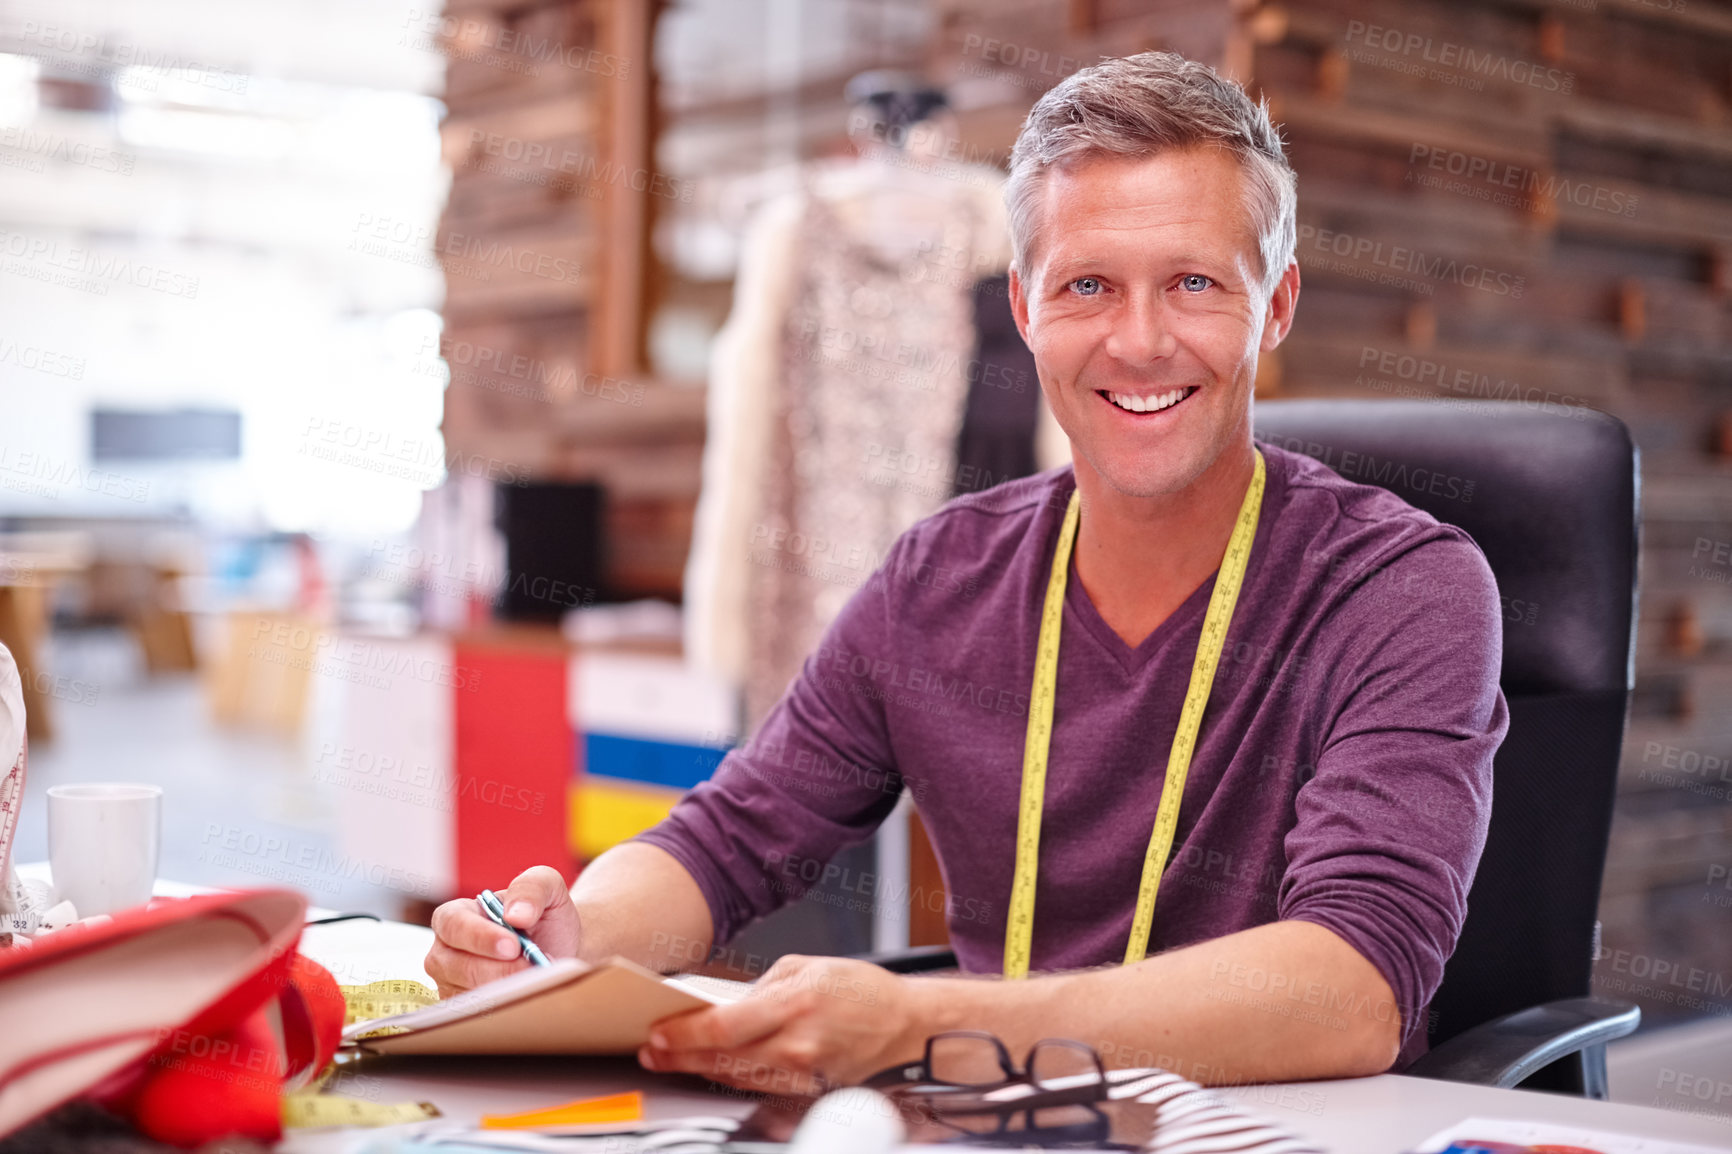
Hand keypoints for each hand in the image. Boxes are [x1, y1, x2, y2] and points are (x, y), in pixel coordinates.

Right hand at [424, 865, 580, 997]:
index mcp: (456, 915)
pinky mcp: (464, 1010)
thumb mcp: (546, 886)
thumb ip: (531, 887)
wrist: (560, 948)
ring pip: (469, 994)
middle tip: (533, 969)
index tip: (513, 946)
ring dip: (505, 991)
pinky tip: (527, 1000)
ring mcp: (451, 984)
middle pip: (458, 966)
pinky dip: (504, 1010)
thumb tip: (515, 915)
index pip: (453, 924)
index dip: (481, 937)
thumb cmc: (546, 916)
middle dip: (499, 970)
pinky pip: (477, 1017)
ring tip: (537, 981)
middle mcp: (446, 951)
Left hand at [637, 955, 922, 1094]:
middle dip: (680, 1056)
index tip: (659, 1034)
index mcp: (795, 1004)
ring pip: (735, 1076)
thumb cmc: (863, 992)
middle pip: (722, 1058)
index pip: (724, 1027)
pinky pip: (758, 1084)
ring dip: (699, 1068)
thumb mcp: (807, 968)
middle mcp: (797, 1044)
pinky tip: (713, 1066)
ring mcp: (802, 1073)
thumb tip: (725, 1002)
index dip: (684, 1035)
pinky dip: (731, 1076)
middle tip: (653, 1052)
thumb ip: (762, 986)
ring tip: (673, 1058)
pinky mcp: (807, 1089)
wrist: (906, 1027)